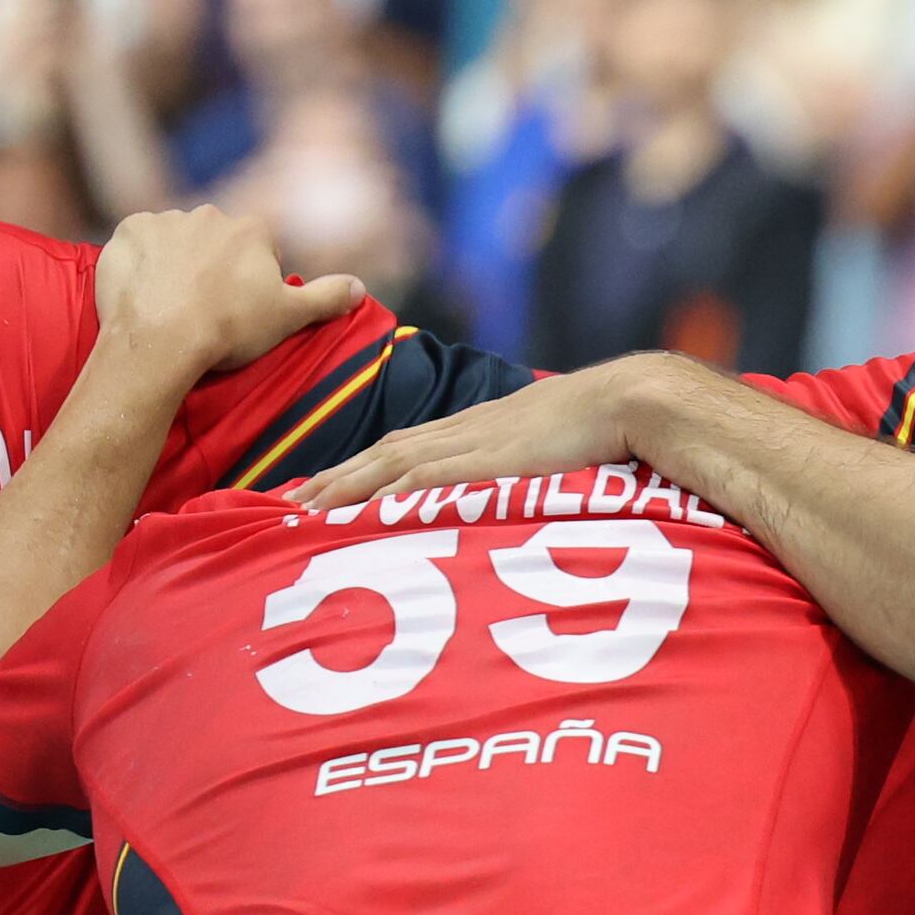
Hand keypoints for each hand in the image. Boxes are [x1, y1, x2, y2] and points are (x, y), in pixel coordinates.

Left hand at [94, 206, 370, 381]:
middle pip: (216, 240)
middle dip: (212, 266)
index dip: (252, 281)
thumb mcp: (289, 317)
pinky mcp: (126, 231)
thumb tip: (360, 287)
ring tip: (170, 303)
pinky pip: (137, 242)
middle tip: (204, 308)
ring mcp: (164, 220)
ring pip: (175, 240)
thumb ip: (327, 297)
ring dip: (175, 262)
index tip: (241, 310)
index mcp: (252, 228)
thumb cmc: (230, 329)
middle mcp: (210, 214)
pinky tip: (143, 290)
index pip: (260, 250)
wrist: (160, 340)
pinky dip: (139, 261)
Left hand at [296, 354, 688, 508]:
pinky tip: (360, 511)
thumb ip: (528, 461)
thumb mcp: (552, 444)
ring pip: (390, 465)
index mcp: (476, 429)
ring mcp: (474, 444)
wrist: (626, 401)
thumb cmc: (602, 424)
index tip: (321, 489)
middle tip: (287, 506)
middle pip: (382, 454)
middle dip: (333, 480)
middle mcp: (464, 432)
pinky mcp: (489, 460)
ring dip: (344, 488)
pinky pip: (426, 479)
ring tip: (303, 513)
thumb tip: (520, 479)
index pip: (401, 448)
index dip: (357, 469)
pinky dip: (387, 494)